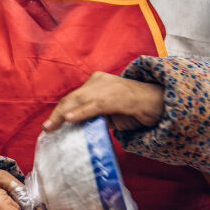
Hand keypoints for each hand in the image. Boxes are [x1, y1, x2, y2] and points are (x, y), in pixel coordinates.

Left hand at [42, 71, 163, 132]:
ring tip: (53, 125)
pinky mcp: (121, 96)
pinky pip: (97, 105)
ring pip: (82, 100)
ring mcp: (111, 86)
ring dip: (65, 114)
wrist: (162, 104)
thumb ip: (93, 117)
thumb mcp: (109, 114)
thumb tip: (74, 127)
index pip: (73, 97)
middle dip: (58, 113)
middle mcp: (101, 81)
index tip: (49, 125)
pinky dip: (82, 112)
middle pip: (74, 97)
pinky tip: (70, 118)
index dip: (59, 110)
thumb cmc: (135, 109)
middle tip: (47, 128)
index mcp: (96, 82)